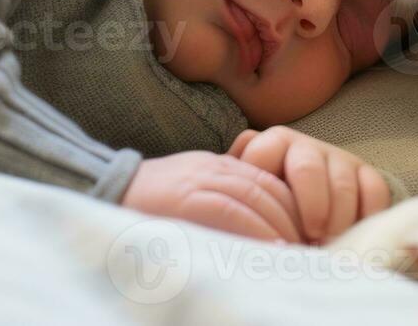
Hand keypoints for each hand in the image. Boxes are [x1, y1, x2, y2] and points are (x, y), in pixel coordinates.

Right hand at [121, 150, 303, 242]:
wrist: (104, 191)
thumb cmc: (149, 203)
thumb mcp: (192, 191)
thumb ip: (222, 201)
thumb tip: (260, 233)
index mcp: (218, 166)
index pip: (269, 181)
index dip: (294, 207)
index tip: (309, 233)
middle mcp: (215, 168)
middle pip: (270, 188)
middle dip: (296, 218)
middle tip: (313, 246)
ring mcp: (201, 180)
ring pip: (256, 198)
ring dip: (282, 226)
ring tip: (300, 251)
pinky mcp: (186, 198)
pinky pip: (231, 210)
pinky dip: (256, 229)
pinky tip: (272, 248)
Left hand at [227, 127, 390, 243]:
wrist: (304, 198)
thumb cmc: (266, 201)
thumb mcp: (244, 192)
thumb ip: (234, 192)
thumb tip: (219, 208)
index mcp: (270, 144)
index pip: (262, 157)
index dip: (266, 196)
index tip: (270, 228)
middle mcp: (304, 145)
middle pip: (307, 167)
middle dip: (310, 206)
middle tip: (310, 238)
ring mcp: (338, 157)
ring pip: (343, 181)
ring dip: (337, 218)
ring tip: (328, 244)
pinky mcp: (366, 172)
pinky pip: (374, 188)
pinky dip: (367, 214)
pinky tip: (353, 233)